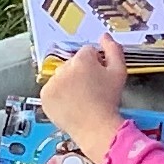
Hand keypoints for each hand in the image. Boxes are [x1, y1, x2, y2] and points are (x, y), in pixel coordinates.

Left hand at [38, 37, 127, 162]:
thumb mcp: (119, 72)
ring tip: (80, 98)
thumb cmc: (109, 100)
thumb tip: (105, 36)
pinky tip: (70, 103)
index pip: (87, 52)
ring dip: (68, 83)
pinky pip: (52, 90)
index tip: (99, 77)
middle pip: (73, 63)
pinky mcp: (44, 96)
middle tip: (91, 89)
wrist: (95, 126)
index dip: (96, 64)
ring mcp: (52, 82)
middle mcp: (64, 67)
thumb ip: (114, 49)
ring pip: (61, 76)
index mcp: (82, 59)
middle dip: (80, 72)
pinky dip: (58, 95)